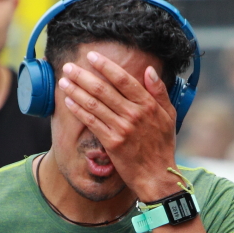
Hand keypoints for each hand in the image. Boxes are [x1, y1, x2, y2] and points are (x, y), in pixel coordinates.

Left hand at [57, 51, 178, 201]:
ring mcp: (122, 129)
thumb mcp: (169, 115)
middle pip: (103, 89)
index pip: (123, 79)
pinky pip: (91, 122)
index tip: (91, 56)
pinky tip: (68, 101)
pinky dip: (78, 110)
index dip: (105, 66)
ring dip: (76, 90)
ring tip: (64, 81)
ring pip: (94, 104)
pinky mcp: (112, 143)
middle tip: (68, 67)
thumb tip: (149, 70)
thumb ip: (160, 91)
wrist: (157, 176)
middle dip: (83, 76)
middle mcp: (134, 114)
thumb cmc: (162, 146)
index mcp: (148, 105)